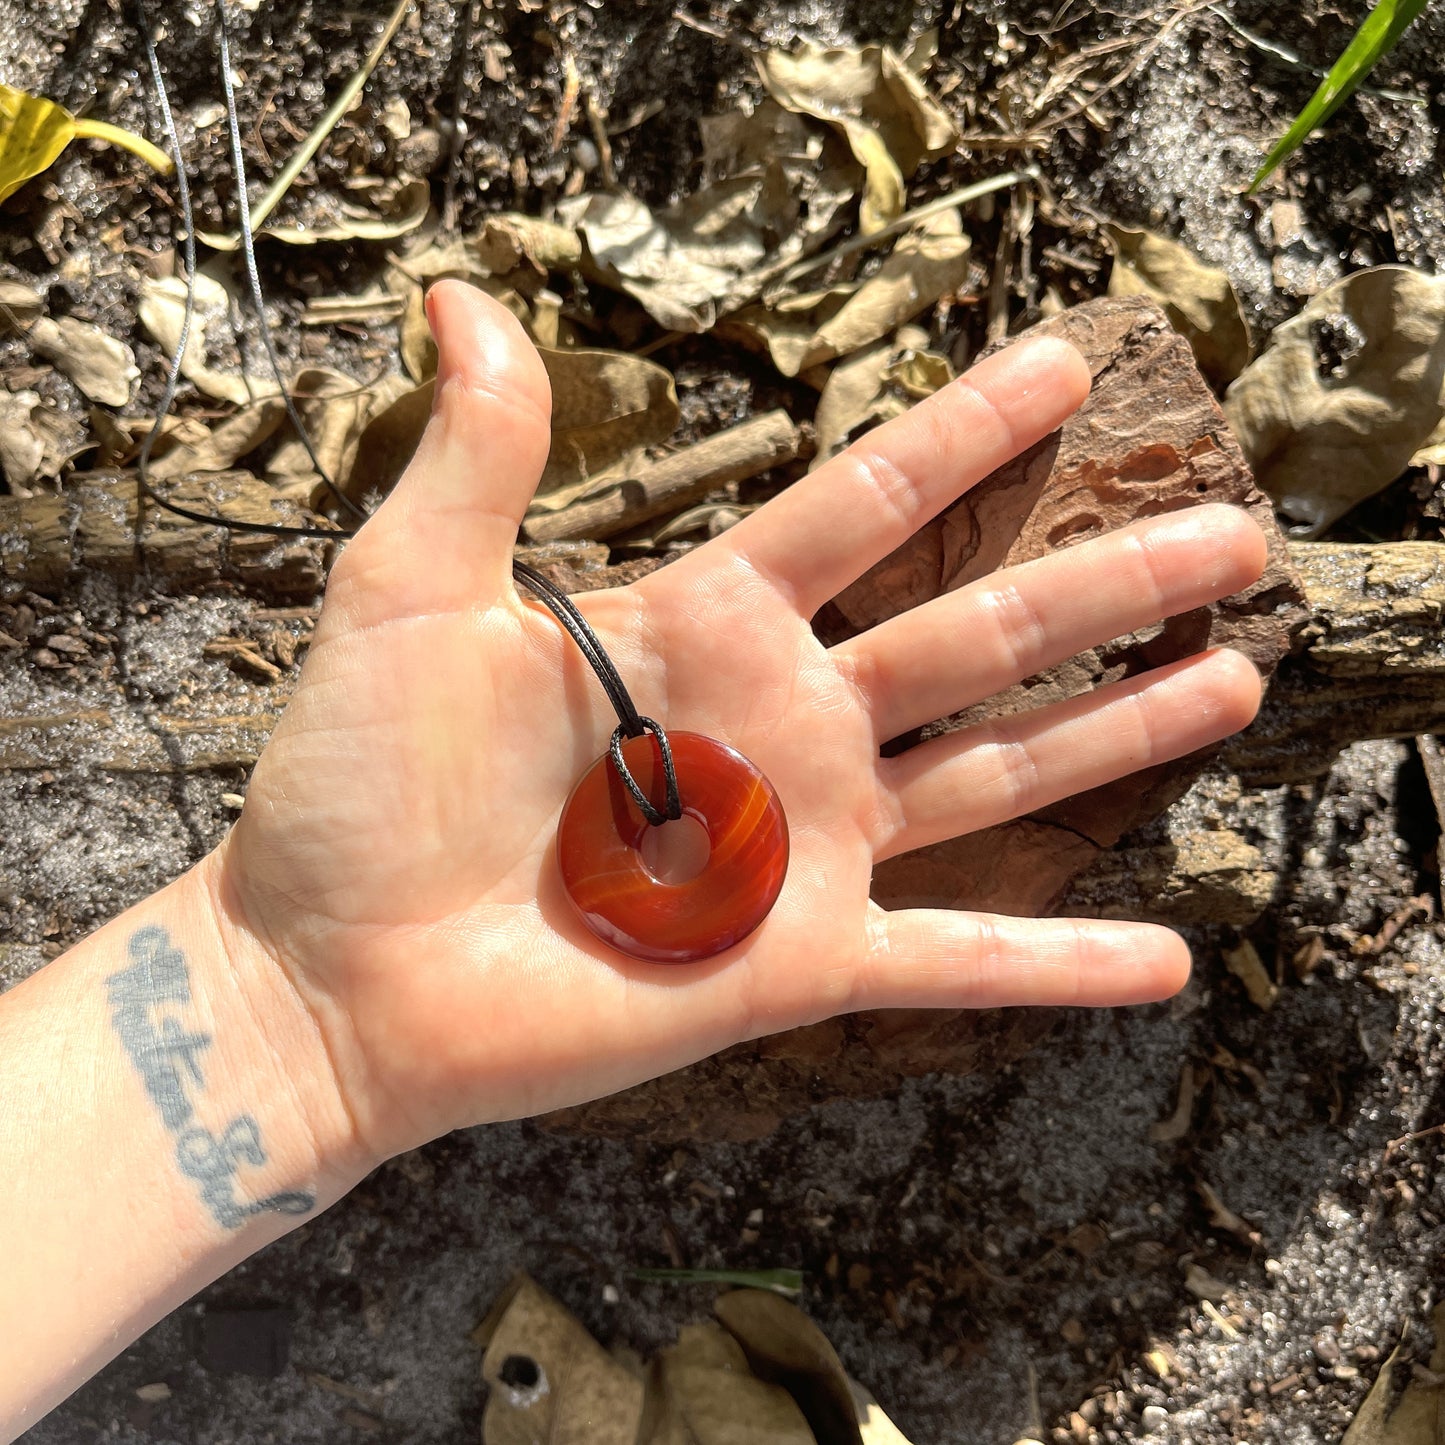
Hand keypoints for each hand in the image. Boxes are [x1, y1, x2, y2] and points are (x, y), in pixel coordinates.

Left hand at [210, 280, 1266, 1164]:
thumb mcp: (408, 595)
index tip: (1063, 362)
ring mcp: (799, 846)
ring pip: (995, 774)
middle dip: (1105, 583)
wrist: (335, 974)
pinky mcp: (797, 962)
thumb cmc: (357, 786)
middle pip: (975, 636)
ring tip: (1236, 683)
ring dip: (1118, 733)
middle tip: (1230, 531)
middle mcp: (778, 725)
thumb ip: (473, 457)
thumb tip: (463, 299)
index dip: (963, 434)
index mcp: (705, 625)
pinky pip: (952, 961)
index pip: (865, 506)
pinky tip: (1160, 963)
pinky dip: (1052, 964)